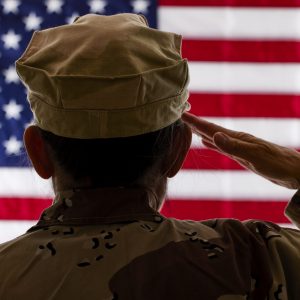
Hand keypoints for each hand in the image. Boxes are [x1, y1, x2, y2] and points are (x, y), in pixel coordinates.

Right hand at [182, 112, 299, 188]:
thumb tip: (213, 136)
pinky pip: (222, 147)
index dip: (196, 122)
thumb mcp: (254, 156)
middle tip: (183, 117)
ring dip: (203, 132)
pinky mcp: (242, 155)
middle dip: (197, 124)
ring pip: (216, 137)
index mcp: (237, 138)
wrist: (295, 171)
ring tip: (192, 128)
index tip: (182, 114)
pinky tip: (208, 143)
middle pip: (212, 130)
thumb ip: (233, 146)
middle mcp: (236, 140)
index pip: (212, 129)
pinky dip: (213, 144)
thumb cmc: (277, 164)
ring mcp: (239, 147)